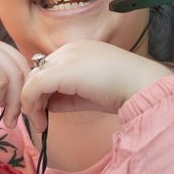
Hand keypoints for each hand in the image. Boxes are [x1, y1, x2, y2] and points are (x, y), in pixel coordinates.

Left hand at [20, 39, 173, 130]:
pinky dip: (31, 104)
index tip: (45, 113)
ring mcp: (64, 57)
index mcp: (78, 50)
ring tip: (39, 124)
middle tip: (38, 121)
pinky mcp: (62, 70)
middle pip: (38, 73)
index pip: (48, 70)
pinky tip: (41, 121)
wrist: (142, 85)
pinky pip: (34, 86)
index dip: (42, 92)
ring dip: (31, 103)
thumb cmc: (123, 90)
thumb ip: (67, 97)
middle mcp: (68, 49)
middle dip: (34, 98)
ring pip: (33, 79)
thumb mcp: (89, 93)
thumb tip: (47, 105)